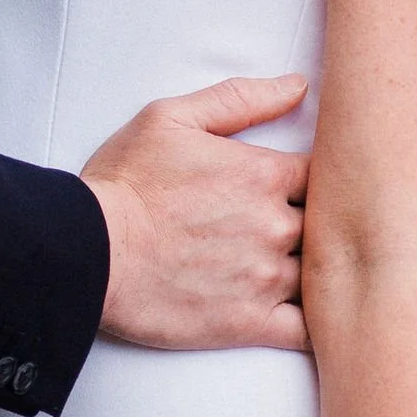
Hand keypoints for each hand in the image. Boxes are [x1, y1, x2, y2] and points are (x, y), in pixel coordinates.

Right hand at [83, 75, 308, 351]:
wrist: (87, 252)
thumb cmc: (125, 183)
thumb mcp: (172, 118)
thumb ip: (240, 99)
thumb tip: (299, 86)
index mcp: (264, 174)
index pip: (326, 172)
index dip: (322, 178)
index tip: (305, 186)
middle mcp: (275, 225)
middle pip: (329, 223)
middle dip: (322, 223)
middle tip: (307, 225)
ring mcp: (266, 278)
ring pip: (323, 273)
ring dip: (321, 270)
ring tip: (313, 269)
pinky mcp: (250, 323)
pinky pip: (308, 330)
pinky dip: (320, 324)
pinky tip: (321, 317)